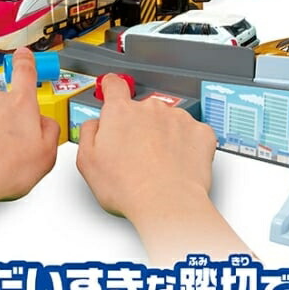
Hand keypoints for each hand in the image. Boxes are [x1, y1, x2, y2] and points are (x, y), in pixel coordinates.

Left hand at [0, 48, 58, 269]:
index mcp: (20, 105)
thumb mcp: (46, 155)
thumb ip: (50, 132)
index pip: (25, 72)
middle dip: (5, 120)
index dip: (26, 62)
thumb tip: (46, 124)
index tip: (24, 55)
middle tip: (7, 147)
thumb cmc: (3, 168)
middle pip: (3, 103)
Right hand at [75, 74, 250, 263]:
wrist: (167, 204)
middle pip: (142, 110)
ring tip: (158, 165)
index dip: (112, 87)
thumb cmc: (128, 188)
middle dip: (139, 127)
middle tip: (136, 155)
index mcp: (120, 113)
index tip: (112, 88)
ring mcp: (178, 118)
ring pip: (168, 122)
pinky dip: (186, 145)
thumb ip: (88, 133)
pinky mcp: (201, 132)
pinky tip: (177, 164)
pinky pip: (192, 133)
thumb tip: (95, 125)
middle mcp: (150, 109)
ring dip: (163, 136)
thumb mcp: (87, 162)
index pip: (114, 86)